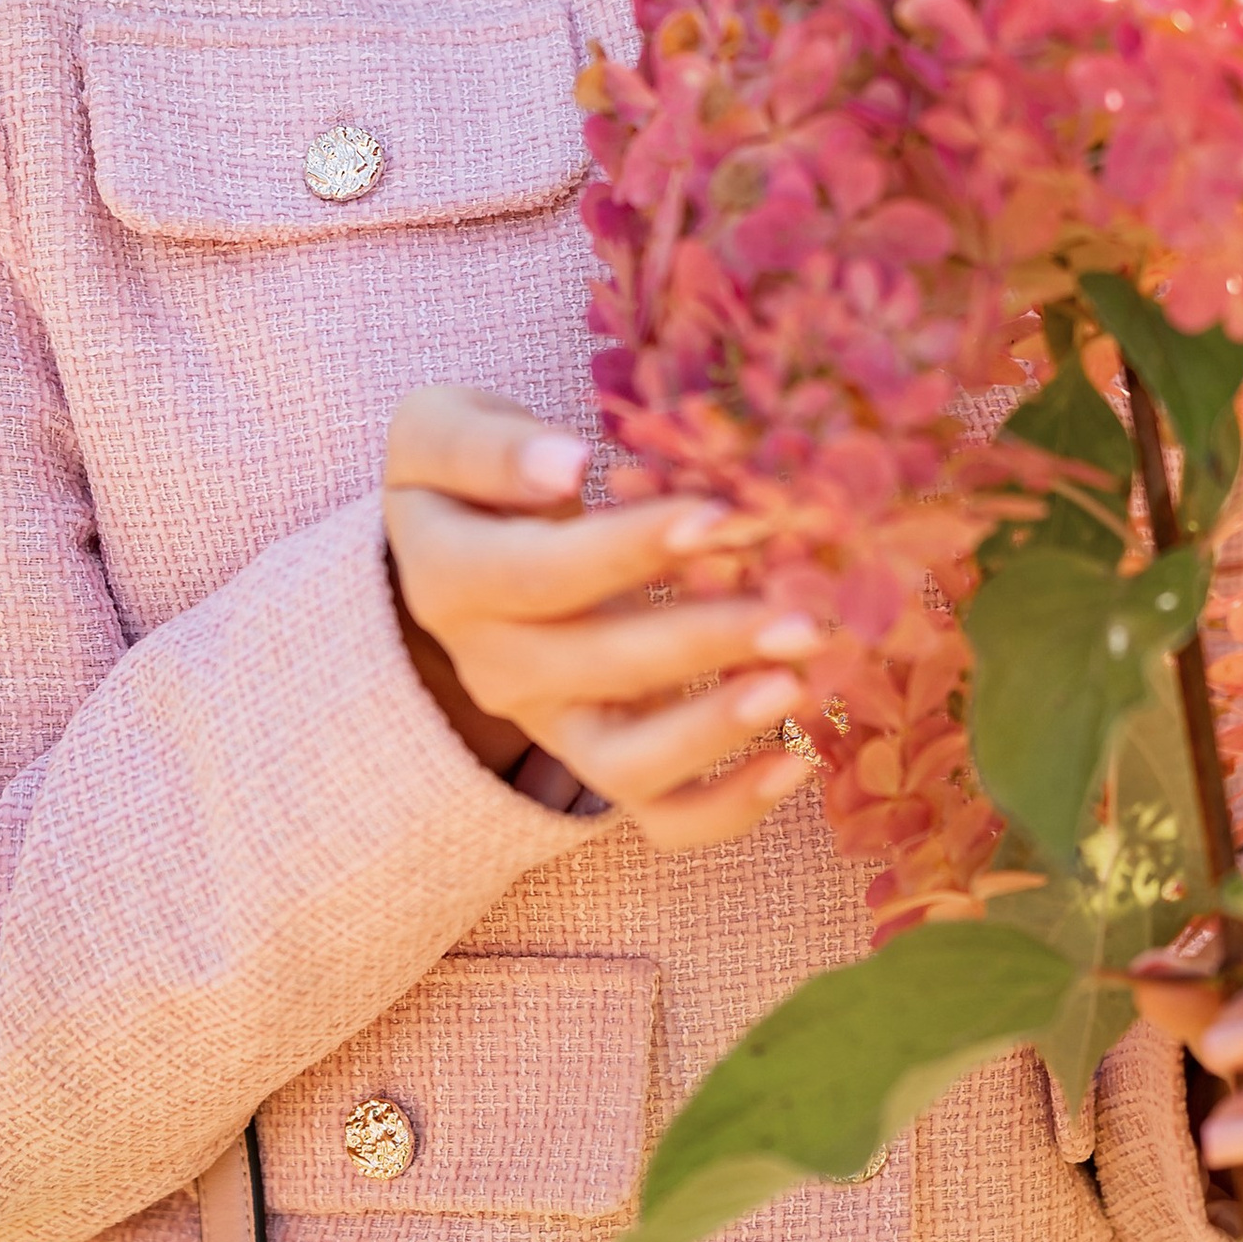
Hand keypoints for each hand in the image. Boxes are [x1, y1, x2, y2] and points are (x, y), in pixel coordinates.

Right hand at [381, 385, 823, 852]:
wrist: (463, 543)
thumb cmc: (475, 469)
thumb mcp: (445, 426)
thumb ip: (490, 445)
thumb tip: (566, 466)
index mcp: (449, 578)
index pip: (541, 573)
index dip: (628, 550)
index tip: (716, 515)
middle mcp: (494, 666)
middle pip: (598, 667)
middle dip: (704, 640)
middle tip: (796, 612)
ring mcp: (548, 724)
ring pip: (623, 763)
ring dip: (713, 731)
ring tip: (797, 686)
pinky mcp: (598, 758)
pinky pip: (658, 815)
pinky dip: (727, 808)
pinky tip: (797, 762)